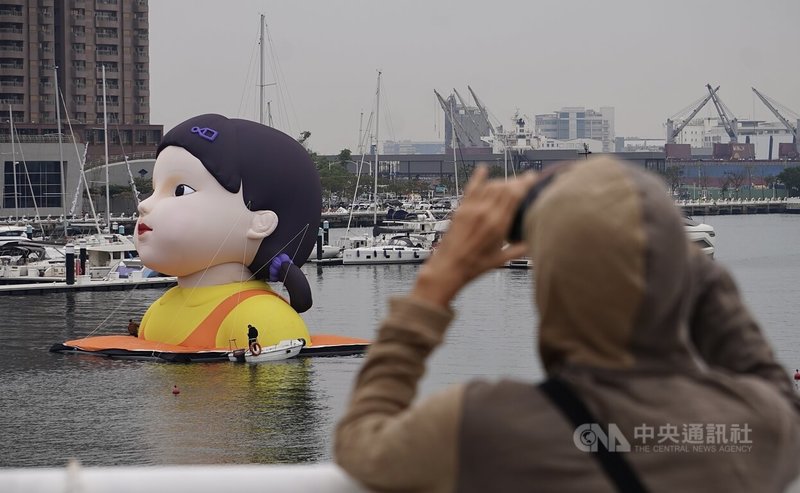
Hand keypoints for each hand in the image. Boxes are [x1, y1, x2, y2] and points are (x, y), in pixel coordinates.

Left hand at [412, 166, 538, 306]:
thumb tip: (533, 243)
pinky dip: (478, 177)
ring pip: (490, 185)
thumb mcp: (502, 259)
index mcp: (498, 224)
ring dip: (501, 181)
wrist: (449, 267)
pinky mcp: (461, 209)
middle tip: (521, 181)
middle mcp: (485, 213)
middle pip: (504, 187)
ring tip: (507, 183)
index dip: (524, 182)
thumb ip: (519, 249)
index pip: (515, 195)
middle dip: (515, 181)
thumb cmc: (474, 266)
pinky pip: (471, 188)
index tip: (531, 177)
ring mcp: (472, 209)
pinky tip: (482, 169)